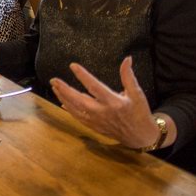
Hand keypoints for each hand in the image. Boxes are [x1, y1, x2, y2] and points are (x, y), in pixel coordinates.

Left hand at [49, 57, 167, 148]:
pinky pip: (78, 118)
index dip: (83, 75)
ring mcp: (97, 121)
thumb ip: (128, 76)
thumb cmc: (140, 113)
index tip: (73, 66)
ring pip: (76, 109)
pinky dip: (69, 110)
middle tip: (54, 80)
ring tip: (55, 88)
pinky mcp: (95, 127)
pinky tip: (62, 102)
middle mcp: (103, 112)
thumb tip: (127, 59)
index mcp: (114, 102)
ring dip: (64, 98)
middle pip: (79, 100)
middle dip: (65, 89)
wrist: (141, 137)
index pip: (94, 86)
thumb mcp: (137, 94)